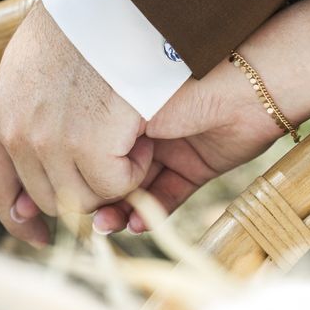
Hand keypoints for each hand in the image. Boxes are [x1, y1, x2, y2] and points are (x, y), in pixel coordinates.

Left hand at [0, 2, 152, 246]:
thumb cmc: (88, 24)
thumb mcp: (35, 63)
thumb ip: (22, 108)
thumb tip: (26, 161)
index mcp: (3, 114)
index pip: (0, 189)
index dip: (21, 220)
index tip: (42, 234)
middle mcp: (19, 133)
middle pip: (52, 201)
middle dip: (87, 194)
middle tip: (118, 164)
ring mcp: (52, 140)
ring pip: (87, 199)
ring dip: (116, 179)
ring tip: (134, 141)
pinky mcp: (90, 141)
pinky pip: (117, 185)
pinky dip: (136, 170)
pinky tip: (146, 137)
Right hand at [92, 56, 292, 233]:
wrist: (245, 84)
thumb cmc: (179, 83)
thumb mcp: (126, 106)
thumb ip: (93, 139)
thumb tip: (73, 180)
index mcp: (116, 105)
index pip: (82, 146)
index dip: (72, 169)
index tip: (64, 185)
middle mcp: (140, 128)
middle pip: (105, 172)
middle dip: (93, 194)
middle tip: (87, 210)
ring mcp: (167, 148)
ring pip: (135, 190)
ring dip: (118, 211)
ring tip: (108, 225)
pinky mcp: (194, 166)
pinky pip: (168, 196)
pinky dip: (151, 213)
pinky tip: (137, 223)